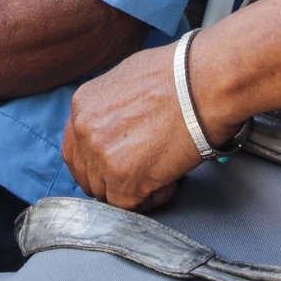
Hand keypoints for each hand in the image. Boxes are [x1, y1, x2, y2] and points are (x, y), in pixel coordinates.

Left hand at [66, 37, 220, 210]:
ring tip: (163, 172)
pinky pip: (129, 206)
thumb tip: (120, 123)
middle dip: (113, 179)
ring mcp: (101, 155)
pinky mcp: (124, 179)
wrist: (205, 83)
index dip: (96, 163)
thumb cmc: (179, 74)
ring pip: (107, 193)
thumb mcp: (128, 79)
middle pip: (88, 175)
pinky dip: (151, 200)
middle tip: (143, 173)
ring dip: (134, 190)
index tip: (115, 167)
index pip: (76, 149)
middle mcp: (85, 130)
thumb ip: (112, 106)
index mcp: (83, 105)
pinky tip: (169, 182)